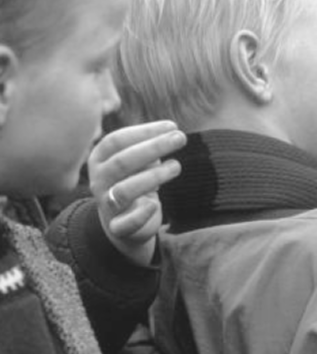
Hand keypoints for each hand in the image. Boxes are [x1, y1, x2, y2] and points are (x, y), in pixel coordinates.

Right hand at [87, 121, 185, 266]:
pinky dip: (140, 214)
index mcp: (99, 158)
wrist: (124, 222)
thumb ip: (148, 146)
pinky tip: (155, 204)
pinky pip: (125, 223)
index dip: (145, 132)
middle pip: (122, 161)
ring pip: (125, 190)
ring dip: (153, 176)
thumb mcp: (138, 160)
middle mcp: (99, 180)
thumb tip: (170, 132)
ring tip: (176, 166)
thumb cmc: (134, 180)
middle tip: (181, 138)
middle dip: (153, 147)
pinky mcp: (117, 227)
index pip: (116, 140)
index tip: (172, 126)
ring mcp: (106, 204)